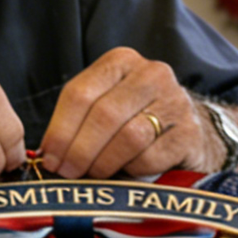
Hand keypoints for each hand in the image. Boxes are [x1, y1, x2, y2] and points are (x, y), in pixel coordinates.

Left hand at [38, 48, 213, 179]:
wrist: (190, 131)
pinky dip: (131, 170)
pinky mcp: (189, 133)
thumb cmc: (136, 120)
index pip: (79, 94)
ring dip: (102, 162)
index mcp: (120, 61)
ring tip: (92, 175)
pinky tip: (126, 172)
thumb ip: (77, 121)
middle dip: (78, 150)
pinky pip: (150, 157)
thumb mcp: (106, 105)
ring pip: (127, 136)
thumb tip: (48, 154)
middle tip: (67, 172)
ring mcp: (174, 102)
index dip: (60, 130)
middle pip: (103, 114)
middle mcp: (150, 74)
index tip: (50, 157)